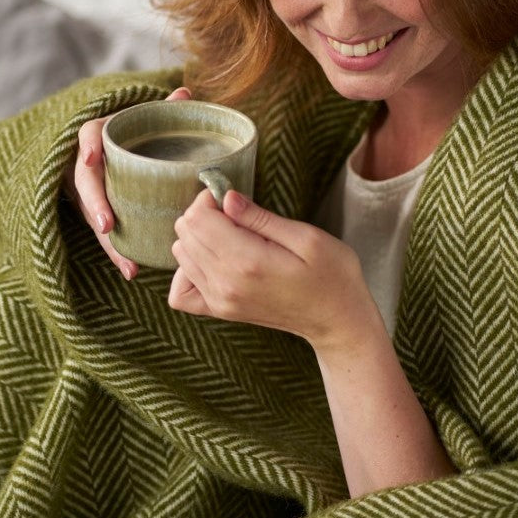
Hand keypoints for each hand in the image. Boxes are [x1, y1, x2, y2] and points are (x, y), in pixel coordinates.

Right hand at [63, 86, 191, 278]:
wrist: (117, 151)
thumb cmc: (137, 133)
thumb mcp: (147, 119)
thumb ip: (163, 109)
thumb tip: (185, 94)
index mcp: (101, 136)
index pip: (89, 136)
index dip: (89, 146)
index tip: (90, 158)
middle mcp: (91, 164)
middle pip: (87, 184)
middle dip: (95, 206)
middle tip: (106, 225)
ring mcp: (93, 191)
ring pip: (94, 216)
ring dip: (109, 242)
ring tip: (127, 263)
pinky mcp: (101, 212)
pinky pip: (106, 234)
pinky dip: (118, 252)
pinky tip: (133, 271)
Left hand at [168, 189, 380, 351]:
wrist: (337, 320)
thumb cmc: (332, 275)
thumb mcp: (307, 237)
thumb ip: (261, 218)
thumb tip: (227, 198)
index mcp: (247, 261)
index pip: (197, 218)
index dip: (210, 199)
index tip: (231, 196)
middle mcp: (225, 283)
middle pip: (185, 232)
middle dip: (204, 214)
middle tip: (235, 214)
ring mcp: (219, 301)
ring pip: (180, 254)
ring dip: (198, 237)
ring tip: (230, 235)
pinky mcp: (220, 311)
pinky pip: (180, 292)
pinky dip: (188, 270)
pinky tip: (211, 261)